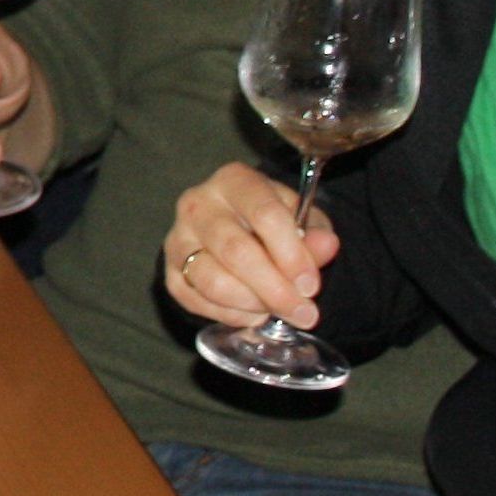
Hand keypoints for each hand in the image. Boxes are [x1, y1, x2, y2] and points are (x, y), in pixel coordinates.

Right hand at [165, 163, 340, 329]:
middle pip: (235, 250)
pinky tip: (253, 311)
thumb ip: (314, 233)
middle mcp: (197, 204)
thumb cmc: (270, 222)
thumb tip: (326, 244)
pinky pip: (197, 301)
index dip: (291, 253)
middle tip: (304, 313)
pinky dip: (231, 314)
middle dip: (274, 289)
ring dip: (253, 304)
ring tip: (277, 310)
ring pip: (212, 280)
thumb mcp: (301, 220)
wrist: (236, 230)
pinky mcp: (169, 271)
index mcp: (234, 180)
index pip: (264, 213)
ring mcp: (178, 238)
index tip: (311, 285)